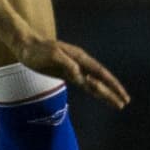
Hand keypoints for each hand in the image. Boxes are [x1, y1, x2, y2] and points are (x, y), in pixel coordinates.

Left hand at [16, 38, 130, 110]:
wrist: (25, 45)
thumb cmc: (37, 49)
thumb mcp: (51, 54)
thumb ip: (67, 64)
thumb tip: (80, 76)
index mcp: (79, 57)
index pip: (100, 73)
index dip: (112, 84)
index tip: (122, 95)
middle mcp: (79, 63)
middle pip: (100, 80)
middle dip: (112, 92)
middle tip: (124, 104)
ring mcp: (73, 68)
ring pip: (93, 83)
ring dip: (105, 93)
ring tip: (116, 103)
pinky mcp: (66, 73)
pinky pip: (83, 83)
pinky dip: (93, 89)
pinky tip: (99, 94)